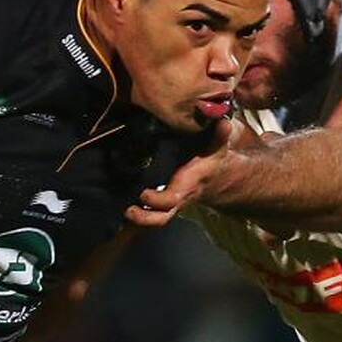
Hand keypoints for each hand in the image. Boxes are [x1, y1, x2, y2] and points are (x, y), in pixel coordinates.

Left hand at [125, 118, 245, 227]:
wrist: (213, 179)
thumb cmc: (209, 161)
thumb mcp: (216, 148)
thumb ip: (220, 136)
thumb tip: (224, 122)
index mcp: (186, 186)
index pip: (171, 199)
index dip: (157, 200)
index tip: (143, 195)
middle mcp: (176, 198)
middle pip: (161, 218)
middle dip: (145, 218)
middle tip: (129, 212)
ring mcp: (168, 203)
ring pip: (154, 219)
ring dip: (138, 219)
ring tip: (124, 213)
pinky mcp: (160, 202)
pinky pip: (148, 213)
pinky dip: (136, 216)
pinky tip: (118, 212)